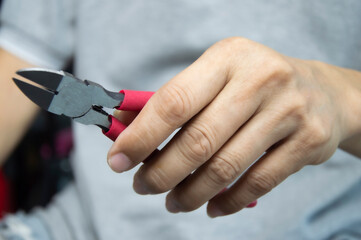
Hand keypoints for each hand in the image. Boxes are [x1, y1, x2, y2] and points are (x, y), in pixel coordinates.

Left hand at [107, 37, 360, 216]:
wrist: (321, 92)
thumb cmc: (253, 85)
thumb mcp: (215, 78)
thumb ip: (173, 102)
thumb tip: (124, 126)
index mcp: (228, 57)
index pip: (174, 101)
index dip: (141, 135)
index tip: (118, 160)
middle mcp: (260, 79)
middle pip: (198, 140)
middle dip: (161, 173)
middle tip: (144, 186)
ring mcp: (288, 110)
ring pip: (226, 166)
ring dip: (191, 193)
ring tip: (174, 202)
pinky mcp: (308, 141)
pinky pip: (258, 182)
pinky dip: (228, 201)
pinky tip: (211, 207)